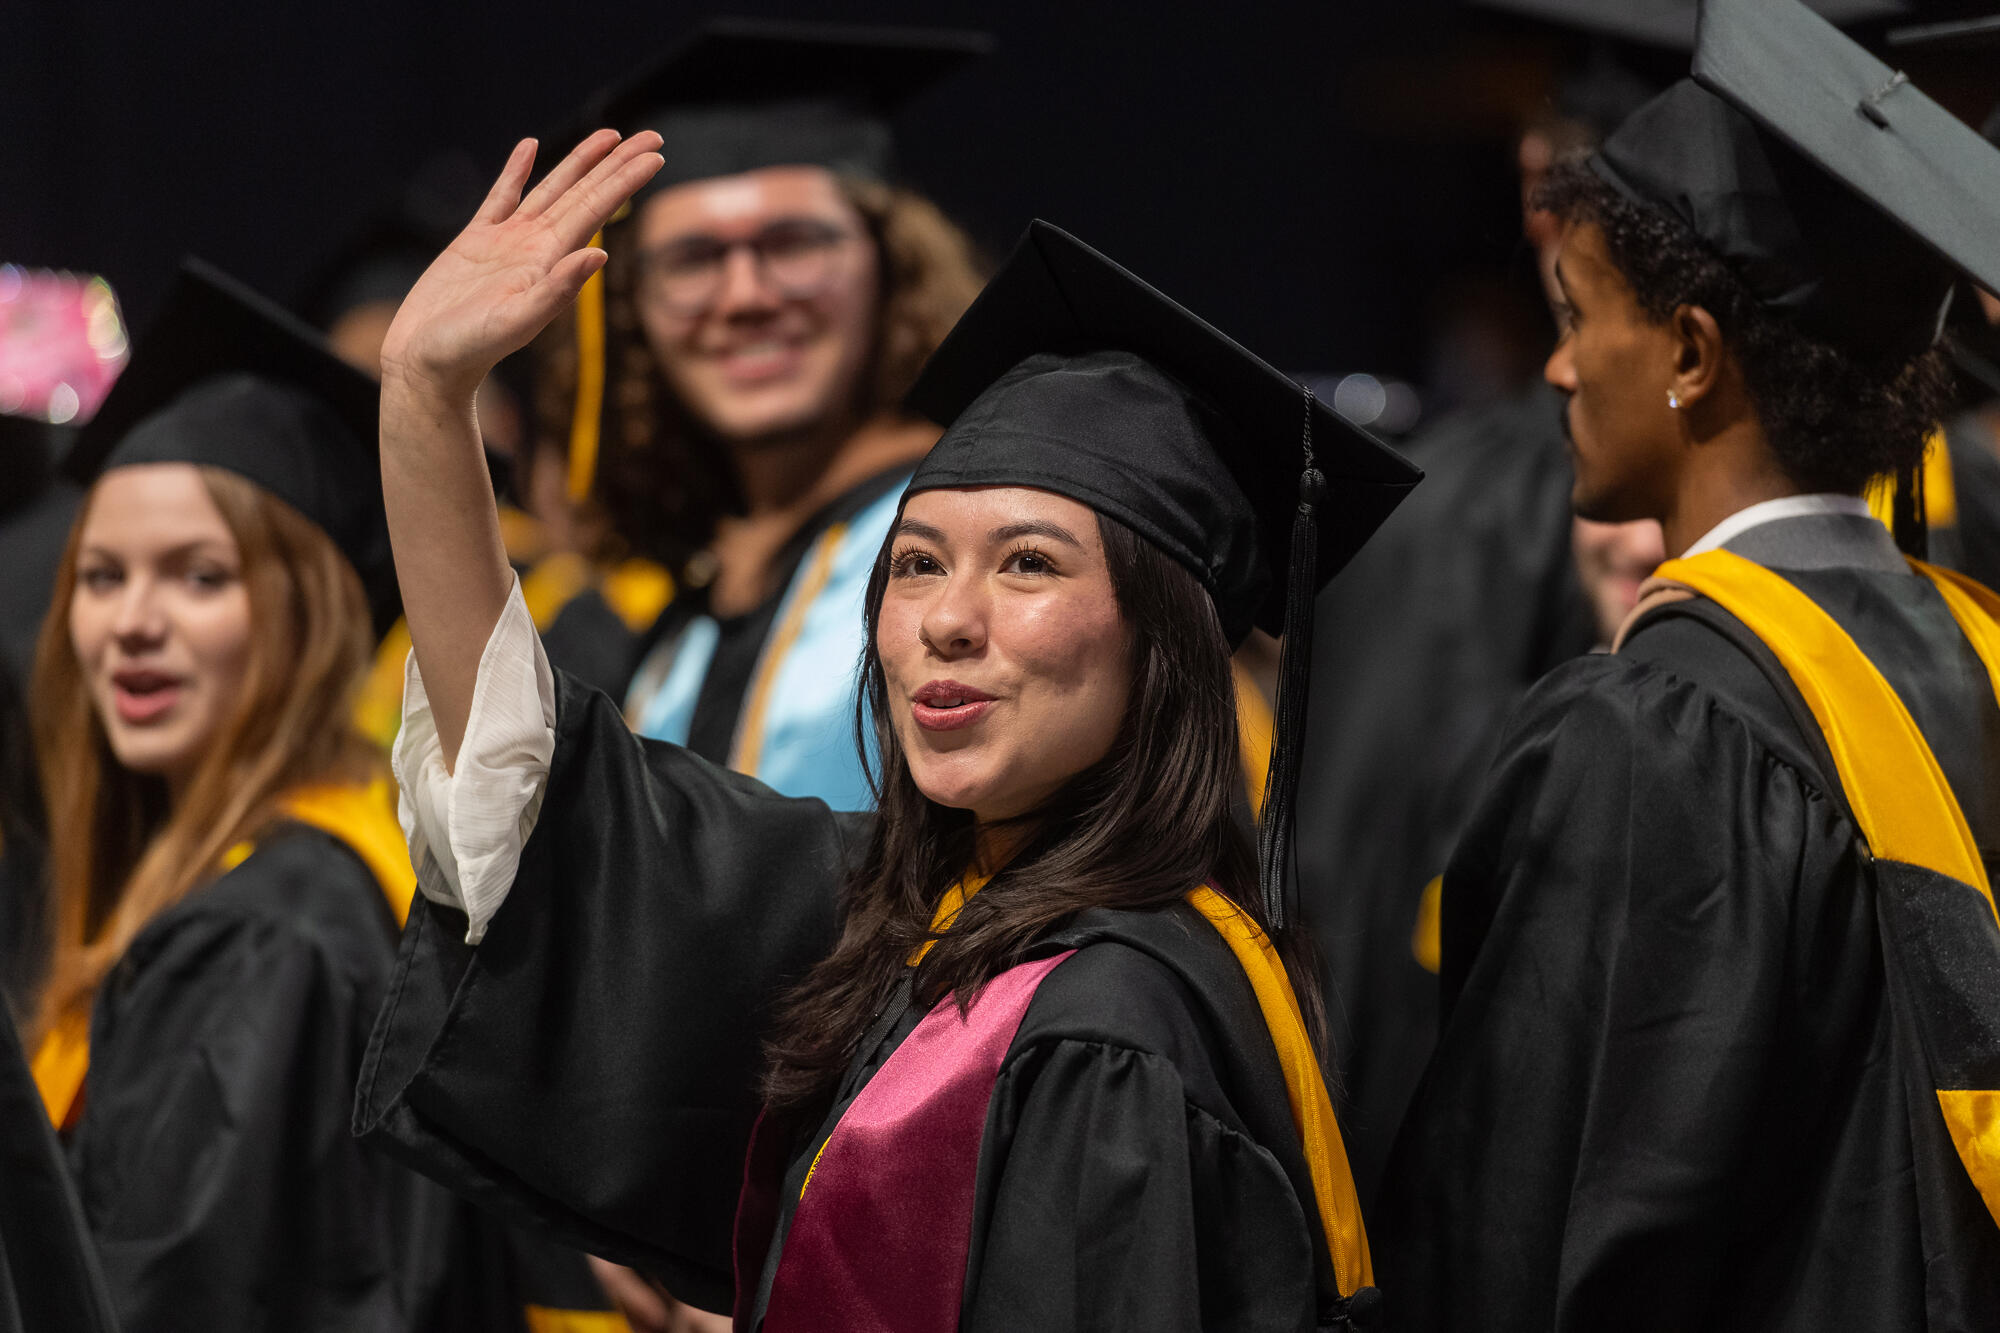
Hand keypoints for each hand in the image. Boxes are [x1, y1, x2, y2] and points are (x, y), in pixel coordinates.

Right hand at [379, 130, 662, 398]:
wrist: (427, 362)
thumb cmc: (471, 350)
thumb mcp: (518, 322)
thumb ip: (558, 291)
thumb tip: (599, 256)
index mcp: (550, 261)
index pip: (596, 210)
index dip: (625, 180)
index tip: (656, 154)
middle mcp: (536, 247)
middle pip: (584, 193)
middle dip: (617, 164)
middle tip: (652, 134)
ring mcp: (506, 241)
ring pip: (551, 189)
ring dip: (580, 162)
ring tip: (609, 134)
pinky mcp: (474, 241)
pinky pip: (500, 196)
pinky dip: (517, 171)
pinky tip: (531, 146)